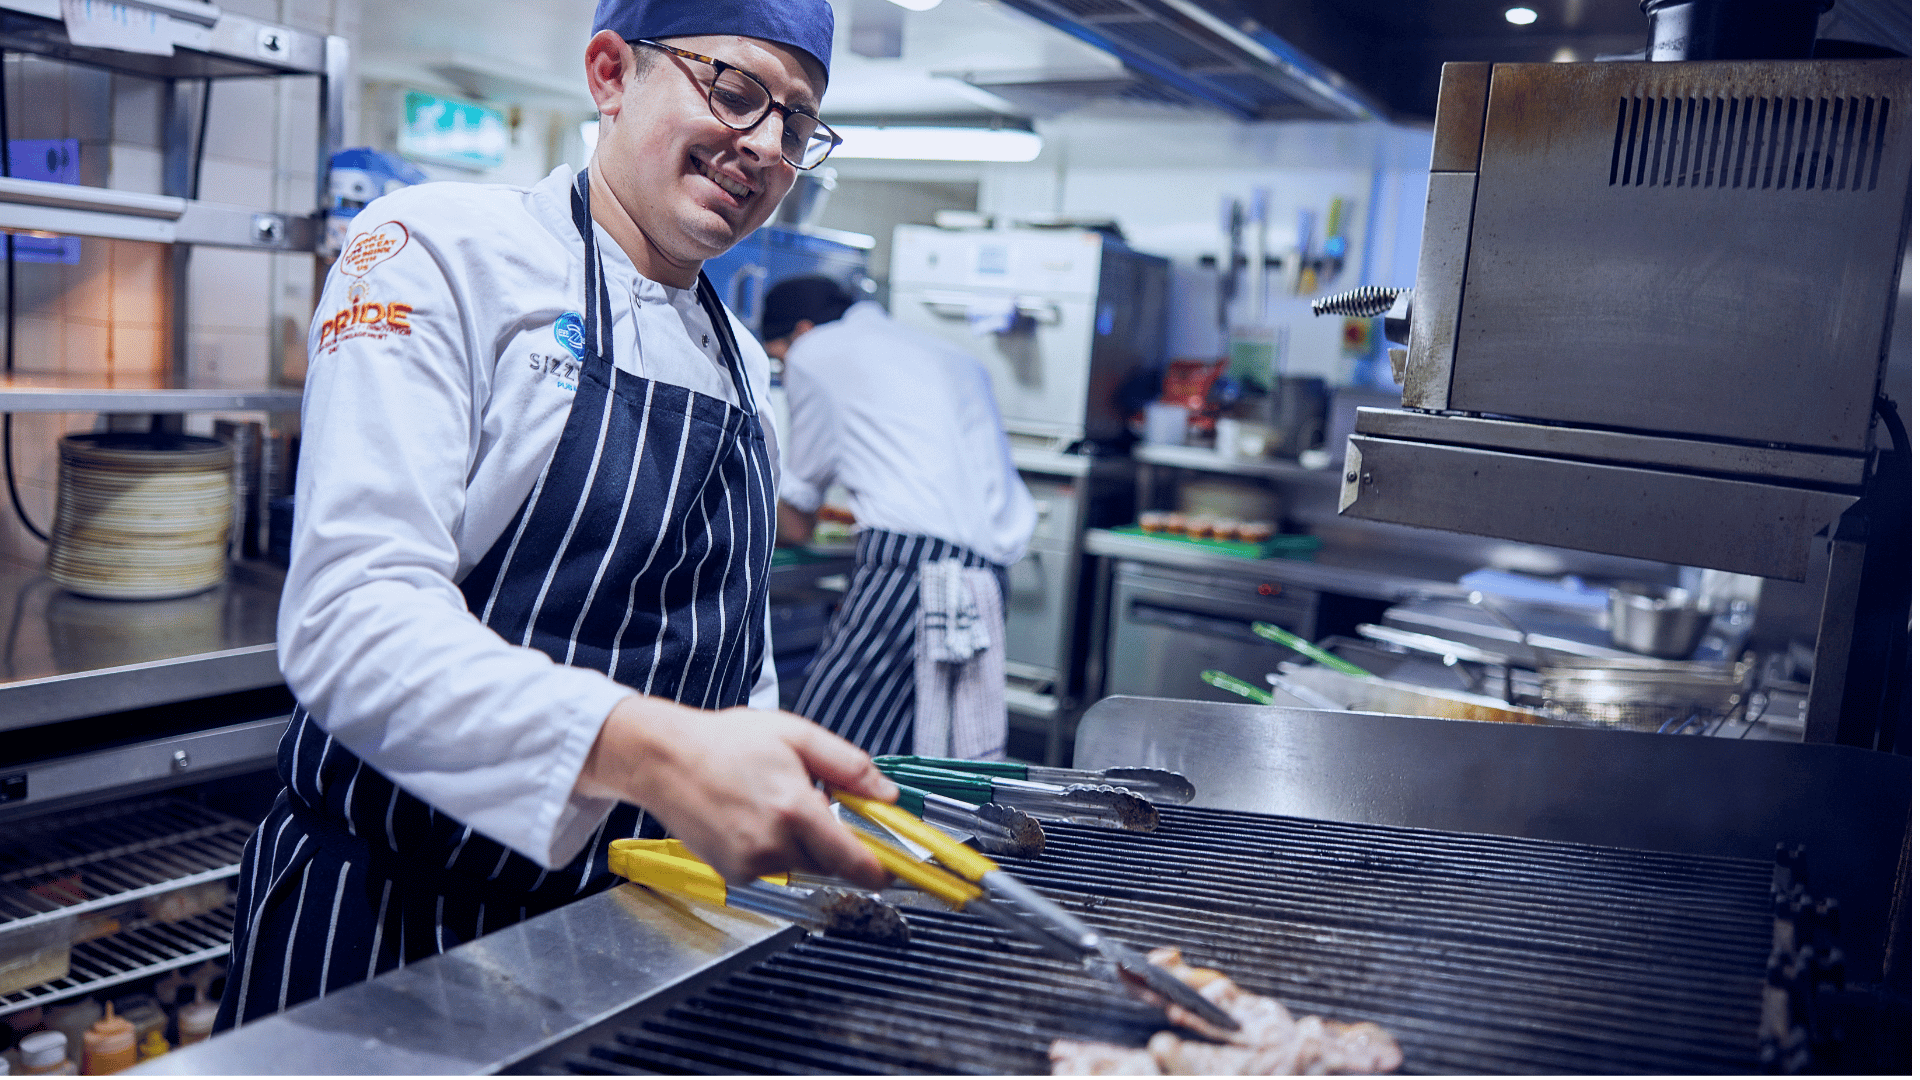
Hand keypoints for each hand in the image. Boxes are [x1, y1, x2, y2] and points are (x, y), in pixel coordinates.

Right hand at [578, 695, 897, 886]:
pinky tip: (753, 818)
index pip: (852, 859)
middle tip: (810, 800)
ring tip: (773, 802)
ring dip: (802, 842)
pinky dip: (775, 848)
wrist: (665, 760)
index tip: (894, 872)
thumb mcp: (797, 736)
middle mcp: (772, 844)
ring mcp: (750, 864)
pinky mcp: (734, 874)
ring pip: (802, 864)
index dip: (879, 869)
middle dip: (833, 837)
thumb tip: (886, 794)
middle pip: (830, 860)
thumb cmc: (725, 742)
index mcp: (793, 808)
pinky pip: (774, 868)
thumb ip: (849, 767)